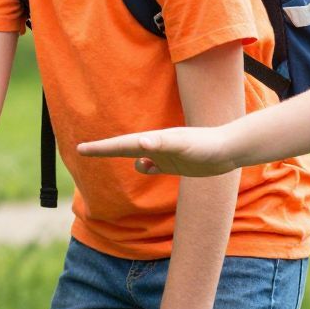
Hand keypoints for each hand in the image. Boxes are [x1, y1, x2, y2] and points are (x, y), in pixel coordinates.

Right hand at [76, 125, 243, 176]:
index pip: (121, 145)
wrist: (229, 149)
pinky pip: (154, 165)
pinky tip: (145, 167)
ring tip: (106, 153)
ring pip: (137, 156)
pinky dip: (145, 166)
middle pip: (123, 148)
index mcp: (153, 141)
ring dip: (123, 155)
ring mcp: (165, 154)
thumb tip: (139, 145)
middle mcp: (156, 146)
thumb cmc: (206, 146)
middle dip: (103, 149)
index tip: (80, 149)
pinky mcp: (176, 163)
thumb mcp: (182, 145)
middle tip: (82, 150)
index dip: (100, 148)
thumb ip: (161, 144)